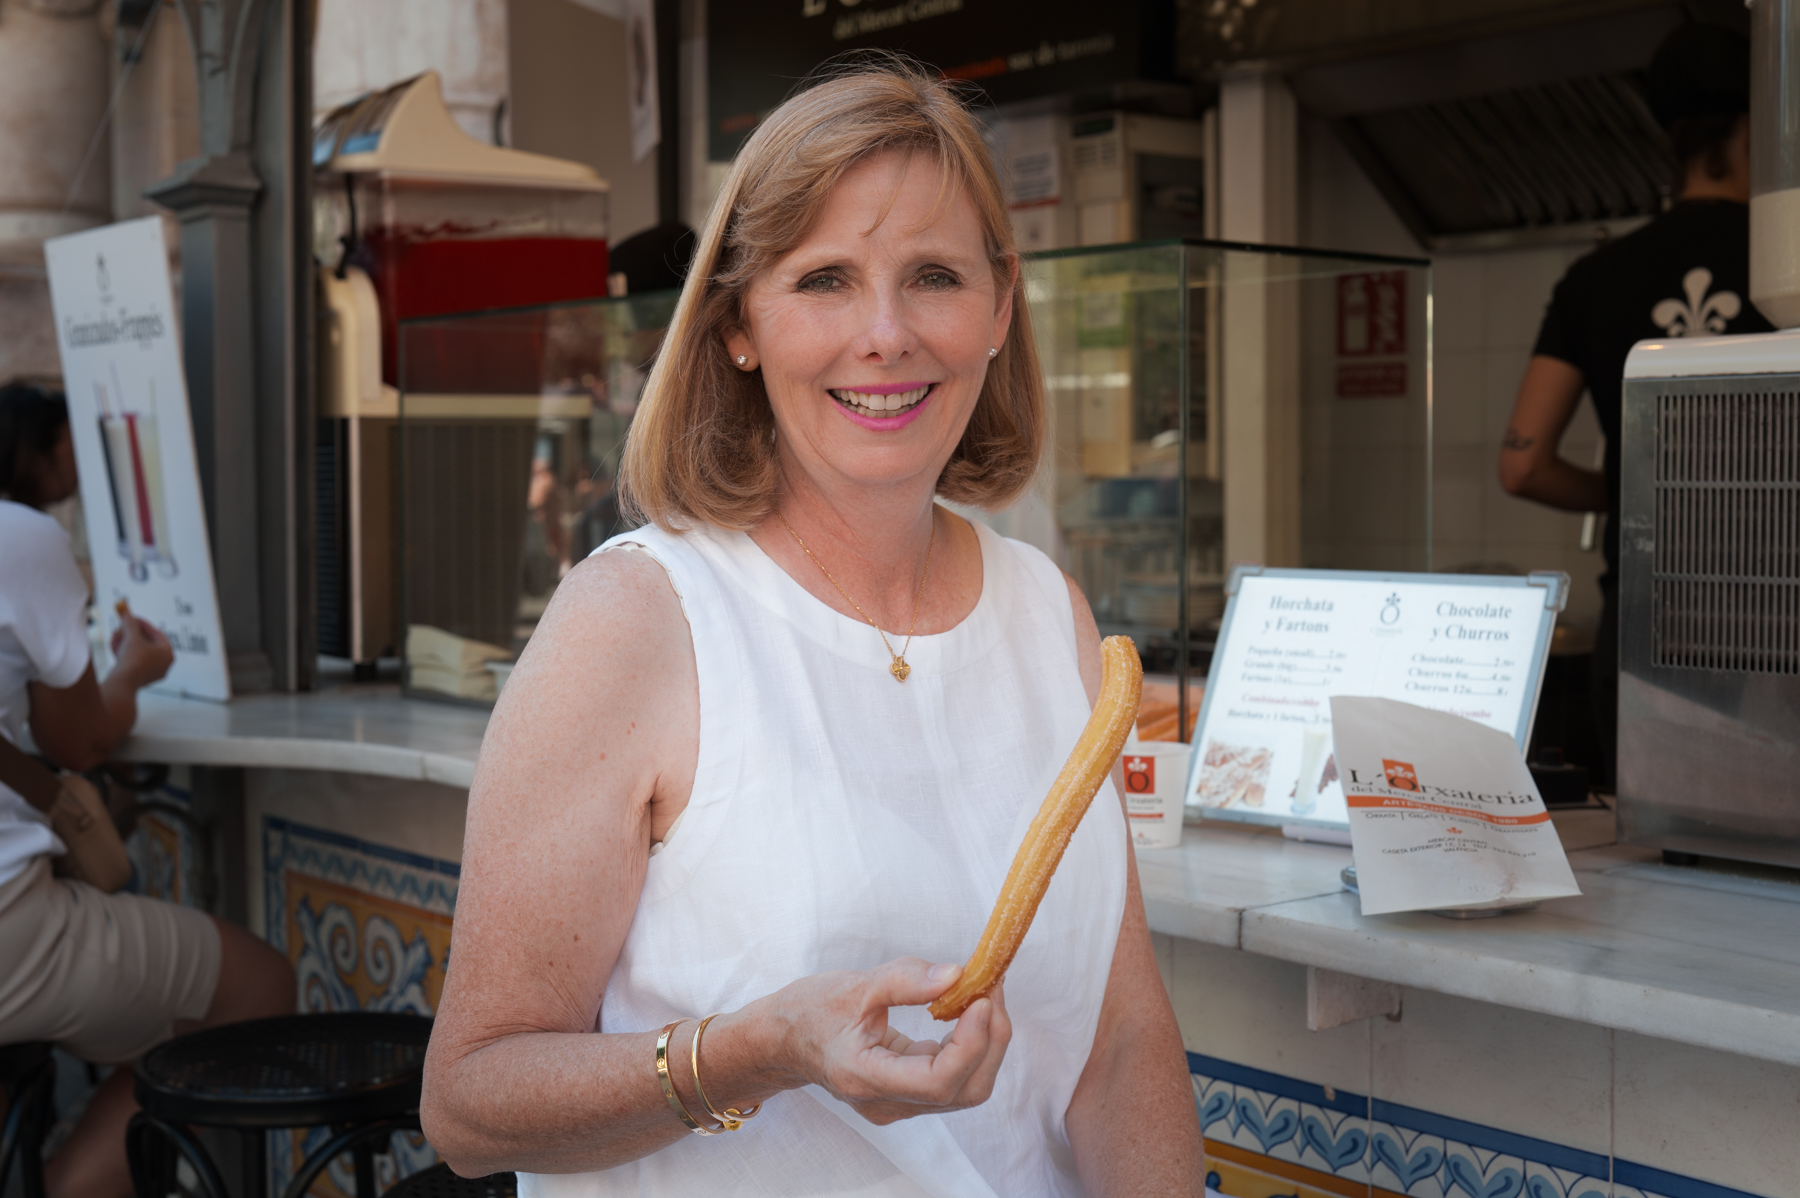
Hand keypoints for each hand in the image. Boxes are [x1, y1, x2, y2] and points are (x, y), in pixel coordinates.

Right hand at [110, 616, 172, 686]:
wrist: (123, 683)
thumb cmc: (132, 659)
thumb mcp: (132, 637)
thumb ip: (130, 624)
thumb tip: (127, 614)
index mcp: (168, 653)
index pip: (156, 634)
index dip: (142, 624)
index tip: (132, 617)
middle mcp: (164, 664)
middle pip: (146, 643)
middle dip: (131, 633)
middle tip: (121, 626)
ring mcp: (153, 673)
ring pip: (137, 653)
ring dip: (125, 642)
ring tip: (114, 635)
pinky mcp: (140, 679)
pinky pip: (133, 662)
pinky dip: (124, 653)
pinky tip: (114, 645)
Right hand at [769, 958, 1011, 1125]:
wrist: (781, 1041)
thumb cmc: (810, 1011)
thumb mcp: (854, 986)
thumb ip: (906, 980)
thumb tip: (958, 975)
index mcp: (867, 1079)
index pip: (938, 1081)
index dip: (971, 1042)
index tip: (982, 997)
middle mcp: (887, 1103)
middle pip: (964, 1091)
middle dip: (990, 1041)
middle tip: (992, 988)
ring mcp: (899, 1104)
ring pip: (965, 1089)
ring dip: (986, 1042)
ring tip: (984, 994)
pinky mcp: (908, 1093)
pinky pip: (953, 1078)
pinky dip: (971, 1044)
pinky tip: (967, 1010)